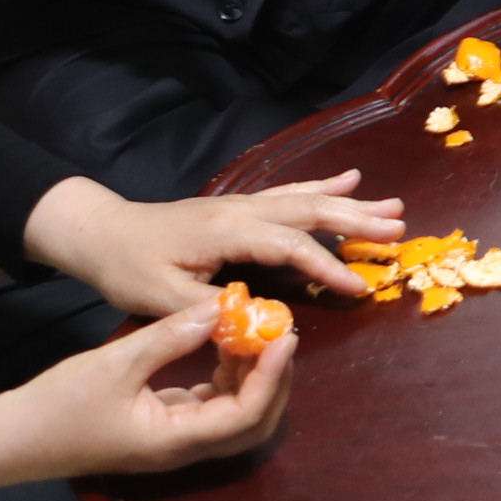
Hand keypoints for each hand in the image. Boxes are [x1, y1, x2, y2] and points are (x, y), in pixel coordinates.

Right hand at [0, 304, 293, 491]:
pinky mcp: (160, 428)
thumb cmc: (56, 406)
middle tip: (279, 334)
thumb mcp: (114, 363)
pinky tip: (221, 344)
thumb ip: (169, 336)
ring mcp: (171, 441)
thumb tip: (217, 308)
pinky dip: (224, 379)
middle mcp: (181, 449)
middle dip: (273, 381)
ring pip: (233, 416)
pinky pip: (208, 407)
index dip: (271, 377)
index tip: (284, 336)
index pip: (245, 415)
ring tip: (253, 332)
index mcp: (174, 441)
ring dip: (251, 378)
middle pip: (252, 424)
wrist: (11, 440)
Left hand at [20, 170, 405, 314]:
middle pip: (309, 211)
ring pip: (305, 200)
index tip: (360, 286)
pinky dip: (322, 186)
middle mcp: (241, 211)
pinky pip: (289, 193)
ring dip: (349, 203)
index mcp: (226, 232)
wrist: (101, 232)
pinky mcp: (238, 207)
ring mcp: (241, 205)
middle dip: (356, 221)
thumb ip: (213, 311)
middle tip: (399, 231)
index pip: (289, 246)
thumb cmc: (128, 267)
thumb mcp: (161, 299)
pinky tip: (347, 180)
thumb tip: (260, 321)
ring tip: (392, 206)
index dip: (326, 265)